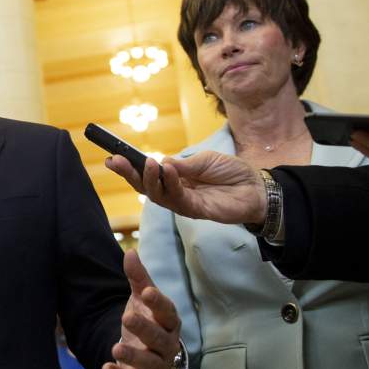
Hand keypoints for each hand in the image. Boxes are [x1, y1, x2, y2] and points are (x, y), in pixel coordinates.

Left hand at [102, 250, 181, 368]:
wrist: (154, 358)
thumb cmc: (150, 321)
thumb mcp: (142, 300)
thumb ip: (138, 279)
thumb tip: (130, 252)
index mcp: (168, 321)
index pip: (167, 311)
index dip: (158, 302)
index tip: (146, 292)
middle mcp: (167, 343)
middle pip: (159, 337)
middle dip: (144, 328)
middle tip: (126, 318)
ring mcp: (157, 364)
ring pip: (150, 362)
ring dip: (133, 356)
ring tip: (116, 348)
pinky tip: (106, 368)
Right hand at [107, 152, 266, 224]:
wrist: (256, 187)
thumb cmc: (232, 172)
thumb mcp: (205, 160)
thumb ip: (183, 164)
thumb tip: (161, 162)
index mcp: (174, 177)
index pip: (147, 173)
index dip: (130, 167)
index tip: (112, 157)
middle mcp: (174, 191)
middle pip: (145, 186)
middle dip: (129, 174)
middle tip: (116, 161)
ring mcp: (183, 202)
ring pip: (156, 195)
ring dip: (149, 178)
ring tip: (147, 162)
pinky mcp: (194, 211)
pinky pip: (177, 198)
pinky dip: (170, 183)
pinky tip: (168, 169)